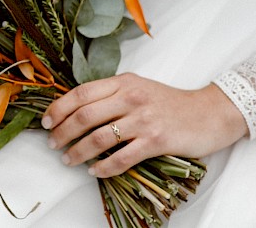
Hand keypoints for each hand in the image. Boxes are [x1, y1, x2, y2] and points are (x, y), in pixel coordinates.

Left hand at [41, 73, 248, 177]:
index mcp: (122, 82)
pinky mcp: (157, 141)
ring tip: (68, 160)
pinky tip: (95, 172)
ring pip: (99, 138)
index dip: (58, 108)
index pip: (80, 94)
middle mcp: (130, 98)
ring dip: (78, 152)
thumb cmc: (169, 102)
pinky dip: (104, 168)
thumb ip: (110, 94)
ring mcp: (144, 119)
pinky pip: (122, 158)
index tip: (45, 122)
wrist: (210, 113)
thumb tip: (76, 109)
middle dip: (62, 132)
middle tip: (52, 144)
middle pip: (84, 116)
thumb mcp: (137, 87)